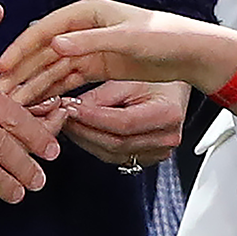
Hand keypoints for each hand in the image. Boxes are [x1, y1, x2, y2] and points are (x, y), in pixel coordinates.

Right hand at [0, 0, 236, 106]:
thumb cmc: (163, 36)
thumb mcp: (127, 39)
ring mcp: (88, 48)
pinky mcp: (95, 66)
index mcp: (87, 12)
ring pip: (52, 68)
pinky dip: (51, 92)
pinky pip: (67, 80)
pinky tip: (36, 105)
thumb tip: (54, 45)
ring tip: (13, 104)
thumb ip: (90, 42)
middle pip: (44, 51)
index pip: (46, 29)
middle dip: (22, 72)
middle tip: (1, 93)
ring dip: (33, 85)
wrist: (189, 52)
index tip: (4, 67)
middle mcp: (83, 28)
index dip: (23, 48)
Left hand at [61, 81, 188, 166]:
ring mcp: (158, 152)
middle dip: (83, 129)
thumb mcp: (130, 78)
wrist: (175, 88)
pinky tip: (83, 132)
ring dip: (85, 139)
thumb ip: (101, 95)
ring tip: (68, 123)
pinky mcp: (148, 158)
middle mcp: (166, 138)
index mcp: (168, 115)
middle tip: (61, 115)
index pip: (123, 123)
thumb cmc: (158, 77)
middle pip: (115, 143)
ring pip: (112, 154)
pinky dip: (95, 145)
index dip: (92, 117)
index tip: (70, 108)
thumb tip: (73, 107)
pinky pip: (116, 157)